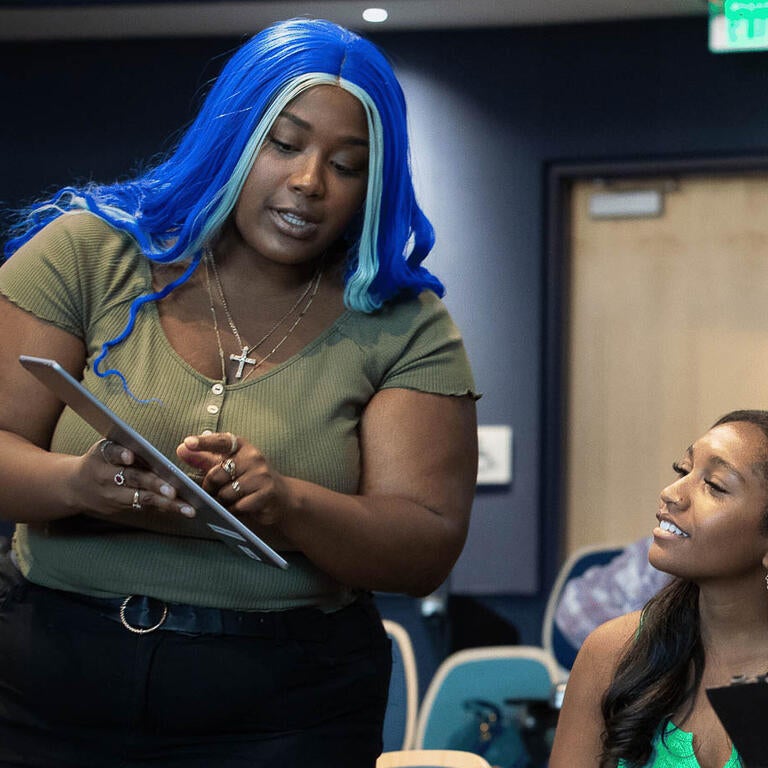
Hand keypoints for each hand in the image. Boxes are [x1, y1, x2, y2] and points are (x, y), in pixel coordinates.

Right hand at [88, 439, 194, 518]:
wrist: (74, 486)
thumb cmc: (99, 461)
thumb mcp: (104, 449)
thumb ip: (123, 447)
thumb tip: (150, 452)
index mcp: (102, 456)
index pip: (110, 453)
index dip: (120, 454)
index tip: (129, 456)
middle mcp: (106, 477)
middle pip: (132, 479)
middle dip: (154, 485)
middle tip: (173, 491)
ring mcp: (113, 495)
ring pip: (142, 499)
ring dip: (166, 504)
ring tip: (187, 508)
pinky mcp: (119, 508)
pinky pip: (144, 507)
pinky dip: (163, 508)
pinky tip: (181, 510)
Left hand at [176, 432, 292, 527]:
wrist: (281, 496)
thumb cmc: (251, 479)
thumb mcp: (229, 466)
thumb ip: (205, 459)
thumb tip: (182, 448)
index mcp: (243, 447)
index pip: (222, 441)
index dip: (204, 442)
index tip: (188, 443)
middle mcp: (254, 457)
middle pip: (218, 474)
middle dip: (211, 486)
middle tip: (215, 491)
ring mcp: (261, 475)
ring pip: (227, 492)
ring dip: (224, 501)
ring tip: (231, 500)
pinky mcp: (266, 492)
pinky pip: (238, 505)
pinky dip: (234, 510)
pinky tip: (240, 508)